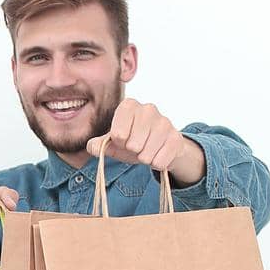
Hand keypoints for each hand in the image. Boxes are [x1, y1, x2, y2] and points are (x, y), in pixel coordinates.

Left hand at [86, 100, 200, 178]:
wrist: (157, 146)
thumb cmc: (131, 141)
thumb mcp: (112, 143)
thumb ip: (98, 145)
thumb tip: (92, 147)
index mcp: (128, 106)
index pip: (118, 133)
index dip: (118, 142)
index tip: (122, 139)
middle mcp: (148, 109)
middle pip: (133, 144)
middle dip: (132, 151)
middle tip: (136, 146)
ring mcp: (165, 122)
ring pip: (147, 154)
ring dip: (144, 158)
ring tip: (146, 150)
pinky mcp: (176, 137)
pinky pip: (160, 161)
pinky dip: (156, 163)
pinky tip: (157, 154)